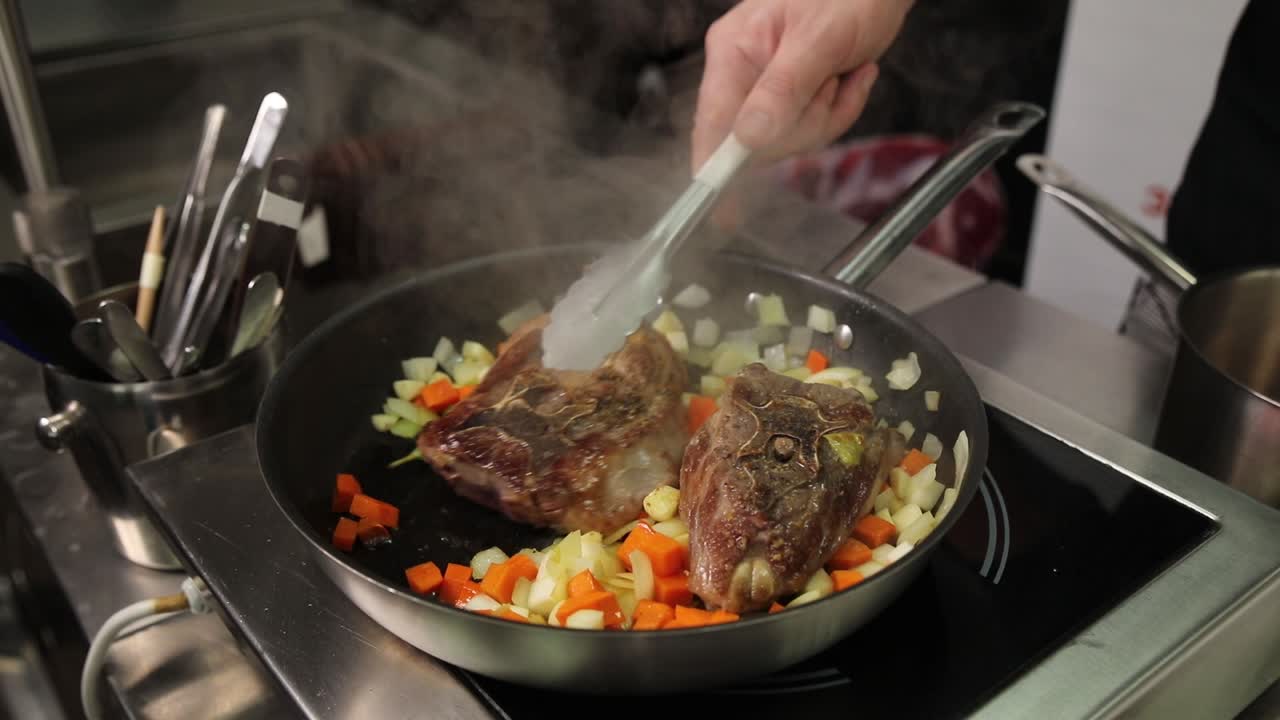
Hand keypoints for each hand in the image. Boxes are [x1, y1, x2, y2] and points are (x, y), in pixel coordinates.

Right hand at [692, 0, 912, 173]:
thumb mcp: (819, 39)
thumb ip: (783, 88)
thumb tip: (749, 138)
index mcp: (734, 51)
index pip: (713, 120)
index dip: (716, 166)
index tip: (720, 206)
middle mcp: (742, 71)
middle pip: (757, 139)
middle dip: (804, 124)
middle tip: (832, 86)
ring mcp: (766, 86)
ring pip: (788, 138)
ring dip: (827, 114)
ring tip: (846, 74)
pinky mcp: (790, 95)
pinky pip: (809, 128)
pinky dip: (839, 109)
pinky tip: (852, 76)